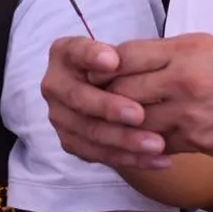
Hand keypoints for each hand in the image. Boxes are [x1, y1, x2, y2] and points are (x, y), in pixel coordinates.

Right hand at [42, 37, 169, 169]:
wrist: (111, 90)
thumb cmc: (120, 66)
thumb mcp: (124, 53)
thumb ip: (122, 56)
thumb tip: (117, 62)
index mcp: (64, 53)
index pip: (75, 52)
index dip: (91, 57)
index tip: (114, 61)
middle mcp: (55, 84)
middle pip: (79, 98)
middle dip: (109, 107)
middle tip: (139, 114)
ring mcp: (60, 115)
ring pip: (90, 131)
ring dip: (124, 139)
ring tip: (157, 144)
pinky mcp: (71, 141)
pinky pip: (99, 154)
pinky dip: (130, 158)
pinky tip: (157, 160)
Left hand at [44, 34, 212, 168]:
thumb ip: (173, 54)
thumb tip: (134, 60)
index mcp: (187, 51)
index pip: (127, 56)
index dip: (102, 65)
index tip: (91, 71)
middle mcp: (185, 81)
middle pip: (123, 91)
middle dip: (103, 98)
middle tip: (88, 103)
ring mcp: (191, 115)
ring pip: (137, 122)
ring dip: (120, 126)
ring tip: (106, 126)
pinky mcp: (200, 142)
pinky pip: (160, 145)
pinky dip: (145, 144)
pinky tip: (136, 143)